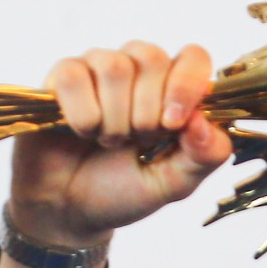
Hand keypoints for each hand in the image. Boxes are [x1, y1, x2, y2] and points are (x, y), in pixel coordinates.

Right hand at [8, 41, 233, 246]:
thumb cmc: (123, 190)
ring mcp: (98, 68)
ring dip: (114, 119)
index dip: (187, 86)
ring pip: (115, 67)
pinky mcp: (62, 76)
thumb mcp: (174, 183)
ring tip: (108, 141)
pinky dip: (82, 117)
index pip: (193, 57)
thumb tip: (203, 121)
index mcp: (173, 89)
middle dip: (145, 113)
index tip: (172, 125)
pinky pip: (75, 78)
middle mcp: (137, 69)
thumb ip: (204, 155)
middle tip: (134, 142)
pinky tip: (82, 132)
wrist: (70, 210)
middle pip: (152, 58)